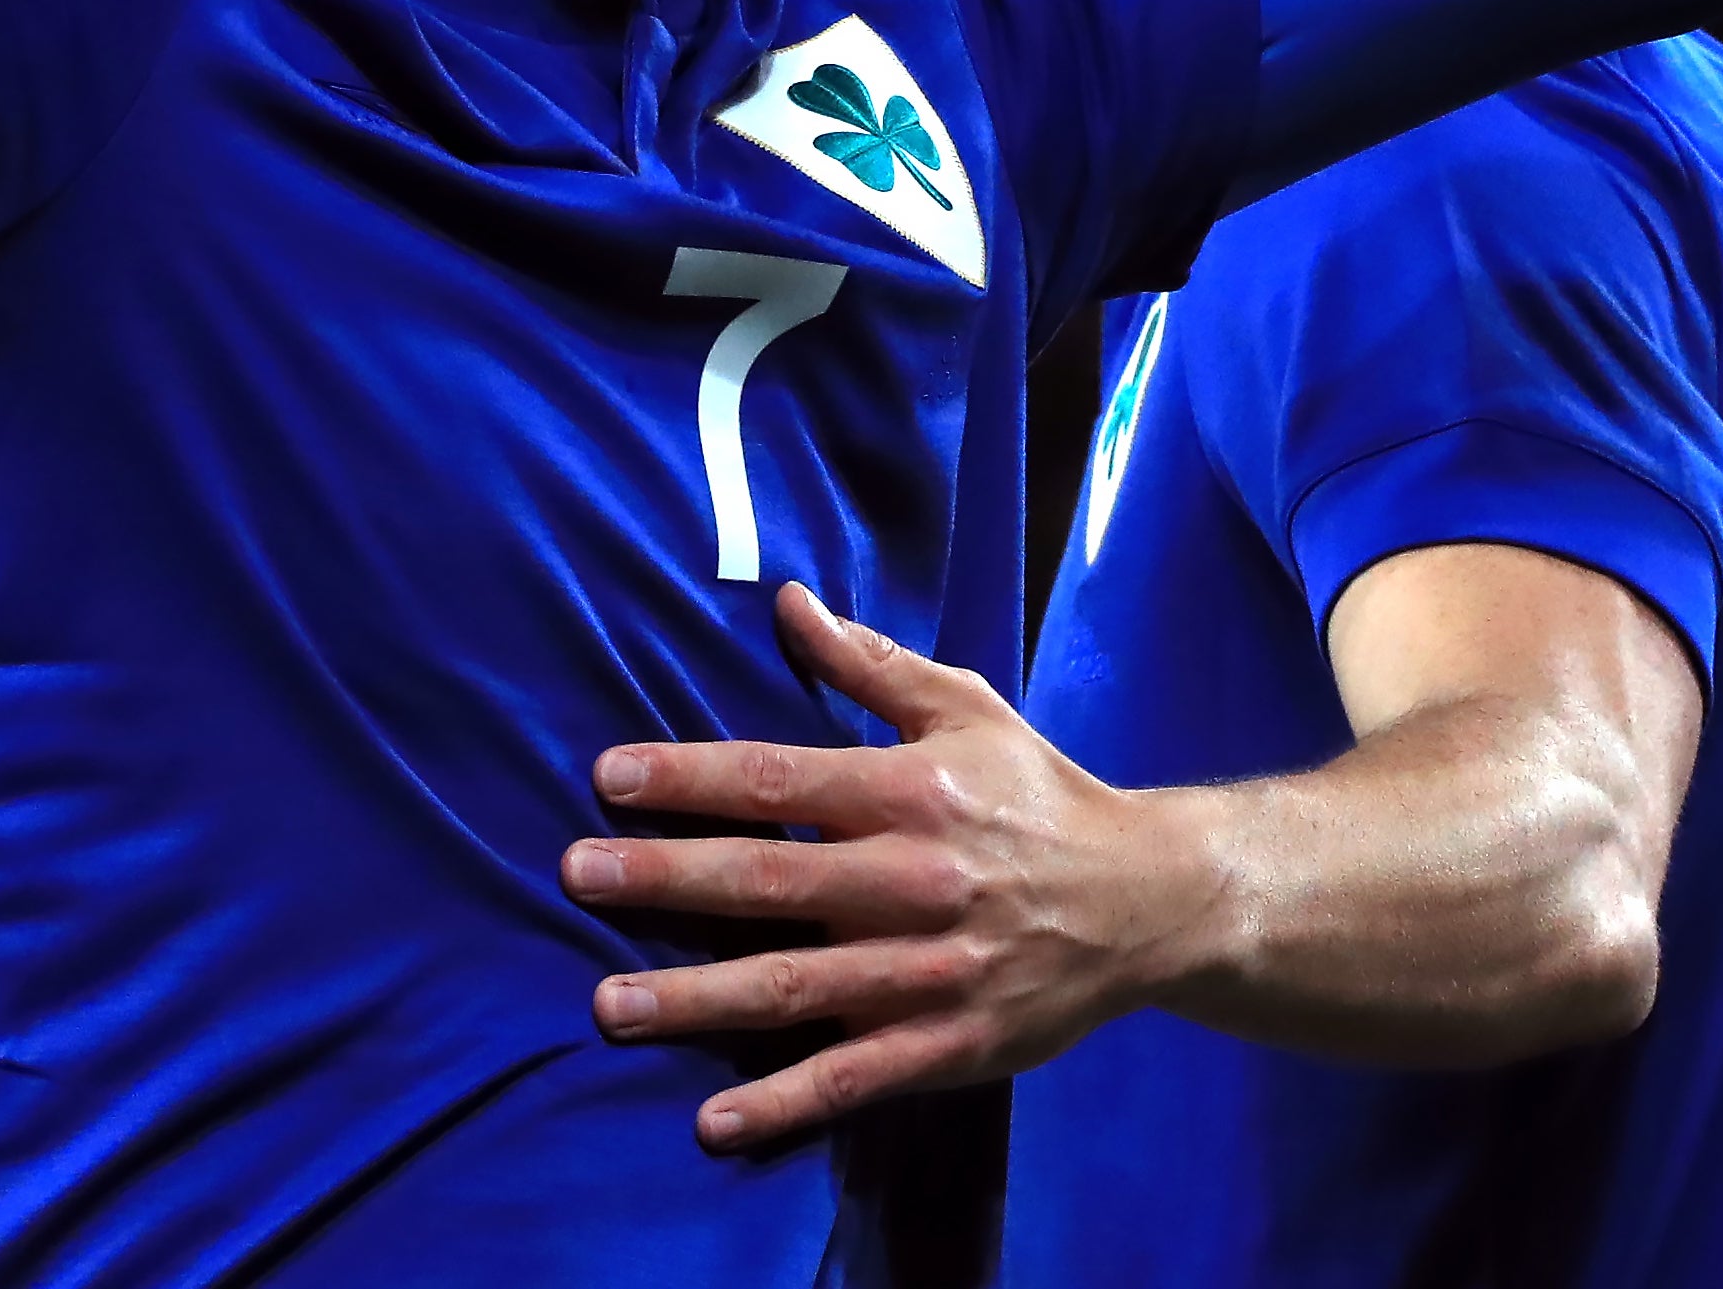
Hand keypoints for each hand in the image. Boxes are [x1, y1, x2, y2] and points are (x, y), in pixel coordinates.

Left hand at [563, 583, 1226, 1149]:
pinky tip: (714, 1120)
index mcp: (911, 792)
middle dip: (667, 880)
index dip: (690, 778)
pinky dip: (784, 1100)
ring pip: (796, 987)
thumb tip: (789, 602)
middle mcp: (912, 880)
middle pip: (770, 882)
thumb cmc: (1038, 795)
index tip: (609, 778)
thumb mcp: (966, 709)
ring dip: (697, 999)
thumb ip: (869, 665)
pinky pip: (853, 1077)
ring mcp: (928, 970)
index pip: (780, 779)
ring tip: (609, 1004)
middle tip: (576, 876)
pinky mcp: (948, 1044)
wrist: (1146, 901)